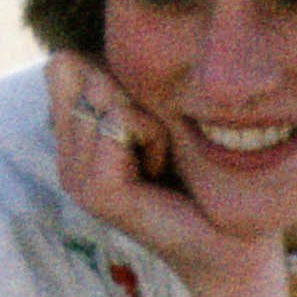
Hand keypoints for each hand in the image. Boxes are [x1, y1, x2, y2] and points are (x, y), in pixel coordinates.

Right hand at [45, 52, 275, 296]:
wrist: (232, 246)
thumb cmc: (206, 176)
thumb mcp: (159, 117)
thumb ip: (122, 84)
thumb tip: (76, 50)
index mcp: (75, 143)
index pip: (63, 66)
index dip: (109, 69)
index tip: (147, 119)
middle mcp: (67, 161)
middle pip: (80, 72)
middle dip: (133, 93)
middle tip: (158, 145)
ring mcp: (76, 179)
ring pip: (104, 94)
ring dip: (149, 116)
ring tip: (162, 160)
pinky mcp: (96, 192)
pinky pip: (120, 121)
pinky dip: (154, 136)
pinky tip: (162, 171)